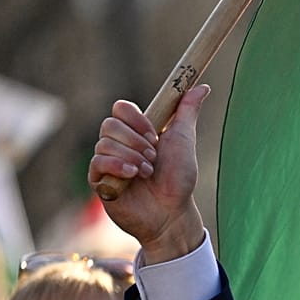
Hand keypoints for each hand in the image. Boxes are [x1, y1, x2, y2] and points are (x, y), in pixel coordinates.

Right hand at [87, 85, 209, 263]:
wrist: (173, 213)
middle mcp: (118, 144)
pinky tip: (134, 177)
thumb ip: (187, 112)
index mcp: (135, 132)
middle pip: (110, 124)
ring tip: (148, 173)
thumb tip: (202, 86)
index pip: (121, 108)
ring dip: (132, 157)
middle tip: (154, 158)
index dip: (136, 118)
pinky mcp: (99, 180)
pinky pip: (98, 161)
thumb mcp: (183, 141)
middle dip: (136, 141)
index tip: (154, 134)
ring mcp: (107, 161)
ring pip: (104, 143)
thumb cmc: (179, 179)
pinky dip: (118, 166)